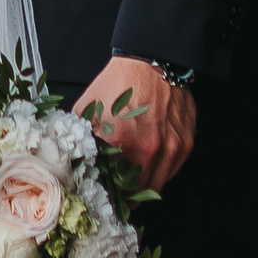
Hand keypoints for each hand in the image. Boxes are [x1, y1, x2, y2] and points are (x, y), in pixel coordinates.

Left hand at [76, 55, 196, 191]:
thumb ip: (80, 139)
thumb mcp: (87, 108)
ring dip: (143, 189)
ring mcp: (169, 149)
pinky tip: (149, 165)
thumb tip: (72, 162)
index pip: (109, 185)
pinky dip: (160, 174)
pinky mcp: (184, 145)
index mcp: (119, 141)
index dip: (104, 192)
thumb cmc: (119, 82)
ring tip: (132, 185)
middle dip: (123, 195)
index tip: (101, 193)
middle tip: (116, 194)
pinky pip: (171, 173)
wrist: (151, 61)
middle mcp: (147, 149)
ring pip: (155, 188)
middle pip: (134, 193)